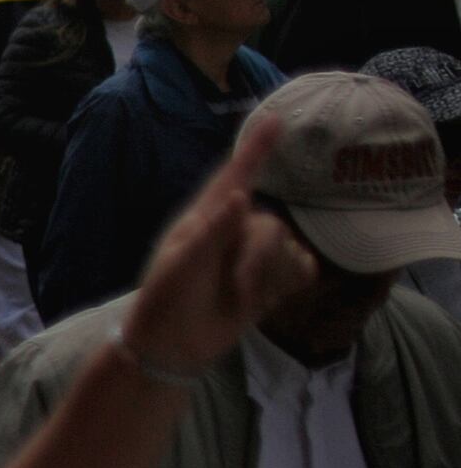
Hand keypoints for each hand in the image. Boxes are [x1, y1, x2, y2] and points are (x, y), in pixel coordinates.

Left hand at [115, 128, 308, 381]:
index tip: (274, 118)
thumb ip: (211, 233)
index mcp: (205, 220)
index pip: (235, 177)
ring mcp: (253, 256)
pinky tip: (264, 299)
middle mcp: (233, 231)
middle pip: (271, 226)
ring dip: (271, 276)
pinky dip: (290, 283)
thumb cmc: (164, 303)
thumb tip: (240, 196)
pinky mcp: (271, 280)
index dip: (255, 148)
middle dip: (260, 258)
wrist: (172, 348)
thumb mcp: (180, 268)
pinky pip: (302, 268)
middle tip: (236, 286)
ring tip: (241, 297)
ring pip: (291, 248)